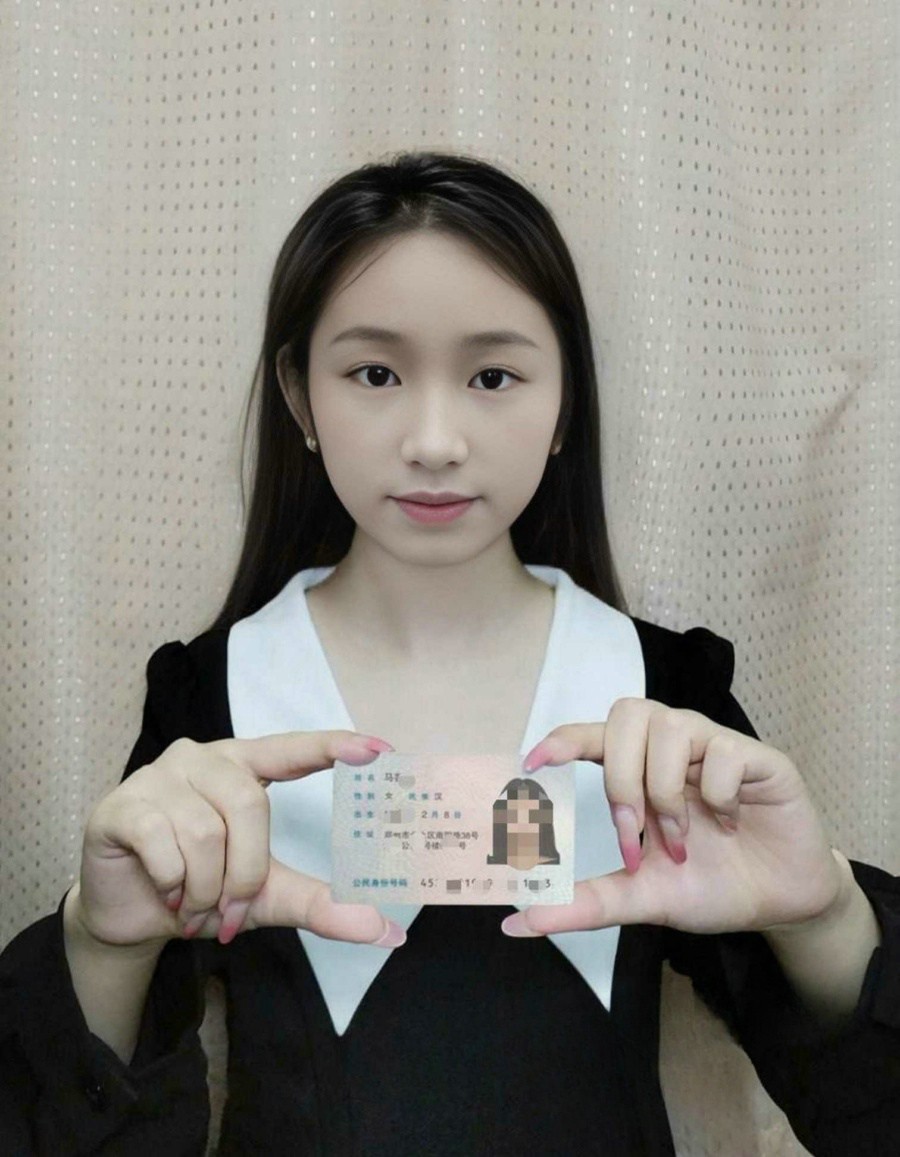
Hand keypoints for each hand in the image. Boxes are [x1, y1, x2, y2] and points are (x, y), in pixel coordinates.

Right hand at [73, 730, 406, 950]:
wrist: (130, 917)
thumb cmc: (202, 889)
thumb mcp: (268, 896)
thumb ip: (322, 904)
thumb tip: (386, 932)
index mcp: (245, 767)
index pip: (292, 748)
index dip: (332, 745)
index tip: (379, 749)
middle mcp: (204, 759)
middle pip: (249, 803)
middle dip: (245, 870)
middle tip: (233, 908)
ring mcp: (160, 776)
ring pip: (206, 831)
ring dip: (206, 886)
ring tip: (193, 904)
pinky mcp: (123, 805)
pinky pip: (163, 842)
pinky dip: (172, 883)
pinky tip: (165, 892)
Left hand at [501, 698, 845, 937]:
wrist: (781, 904)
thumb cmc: (709, 884)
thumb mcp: (642, 896)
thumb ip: (586, 903)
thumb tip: (519, 923)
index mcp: (640, 769)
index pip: (594, 735)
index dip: (564, 738)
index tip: (533, 764)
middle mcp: (674, 747)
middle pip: (628, 715)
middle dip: (620, 777)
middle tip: (632, 831)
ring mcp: (716, 747)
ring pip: (671, 727)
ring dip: (666, 790)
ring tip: (683, 838)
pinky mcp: (760, 759)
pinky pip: (724, 752)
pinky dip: (718, 794)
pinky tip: (732, 822)